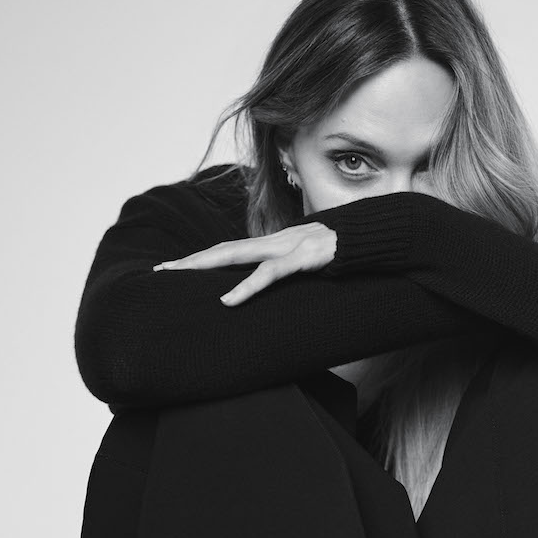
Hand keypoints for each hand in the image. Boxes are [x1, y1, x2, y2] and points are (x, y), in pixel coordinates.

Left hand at [153, 223, 337, 304]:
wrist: (377, 237)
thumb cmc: (349, 252)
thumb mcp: (316, 263)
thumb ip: (297, 270)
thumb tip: (284, 285)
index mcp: (278, 244)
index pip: (232, 249)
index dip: (204, 258)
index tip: (177, 269)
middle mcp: (277, 241)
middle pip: (224, 249)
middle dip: (192, 261)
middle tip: (161, 271)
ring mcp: (290, 246)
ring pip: (239, 255)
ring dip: (206, 266)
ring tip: (180, 276)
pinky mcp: (305, 257)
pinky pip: (271, 274)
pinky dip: (247, 287)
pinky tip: (229, 300)